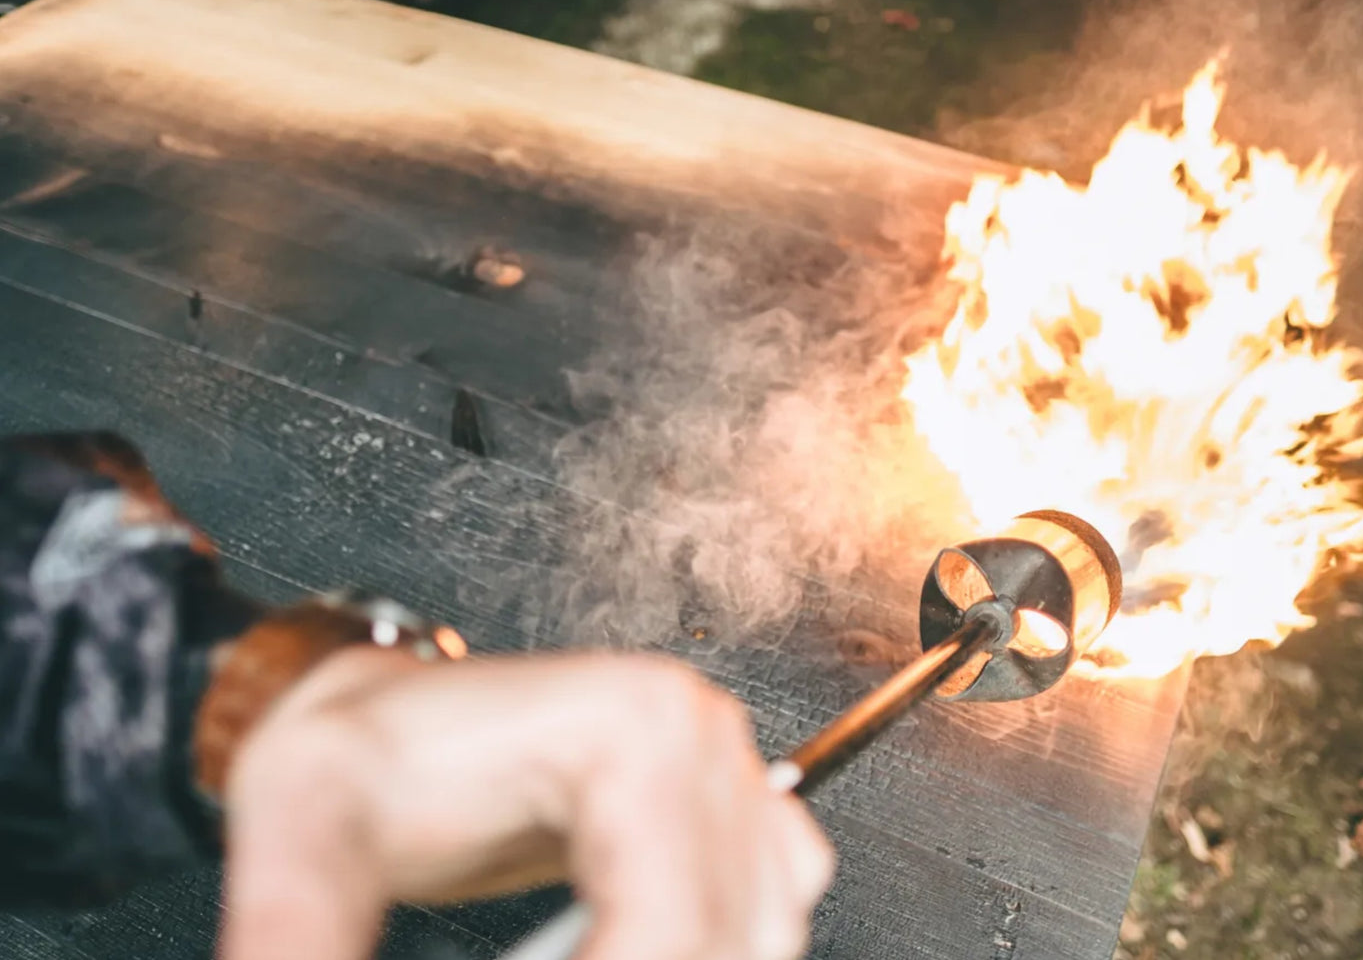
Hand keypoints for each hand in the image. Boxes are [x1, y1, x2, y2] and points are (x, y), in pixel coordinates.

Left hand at [218, 649, 834, 959]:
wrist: (377, 727)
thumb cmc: (357, 759)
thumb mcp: (304, 849)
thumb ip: (298, 944)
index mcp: (629, 728)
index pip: (666, 928)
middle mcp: (698, 739)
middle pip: (720, 938)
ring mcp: (724, 773)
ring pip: (759, 934)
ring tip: (559, 954)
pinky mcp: (726, 816)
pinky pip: (762, 919)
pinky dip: (713, 950)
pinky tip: (619, 950)